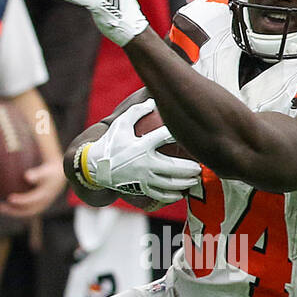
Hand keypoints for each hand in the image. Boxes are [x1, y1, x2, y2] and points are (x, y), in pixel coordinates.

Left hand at [0, 158, 68, 216]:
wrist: (59, 178)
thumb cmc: (49, 172)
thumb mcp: (46, 172)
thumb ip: (37, 174)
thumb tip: (26, 176)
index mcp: (45, 195)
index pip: (32, 200)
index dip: (21, 200)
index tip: (9, 198)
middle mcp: (43, 203)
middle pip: (28, 210)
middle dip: (14, 210)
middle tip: (0, 207)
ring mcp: (41, 206)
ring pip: (26, 212)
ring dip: (13, 212)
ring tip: (0, 207)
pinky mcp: (38, 206)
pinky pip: (26, 210)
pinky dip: (15, 209)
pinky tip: (5, 205)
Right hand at [81, 100, 201, 203]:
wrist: (95, 166)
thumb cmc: (111, 143)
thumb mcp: (121, 124)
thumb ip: (137, 111)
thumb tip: (153, 100)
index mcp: (141, 145)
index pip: (164, 138)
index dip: (179, 135)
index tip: (192, 135)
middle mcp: (144, 163)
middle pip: (173, 168)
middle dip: (190, 169)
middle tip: (201, 166)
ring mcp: (142, 178)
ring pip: (169, 184)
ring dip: (185, 183)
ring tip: (196, 179)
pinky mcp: (140, 188)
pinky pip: (159, 195)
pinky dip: (172, 196)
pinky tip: (181, 193)